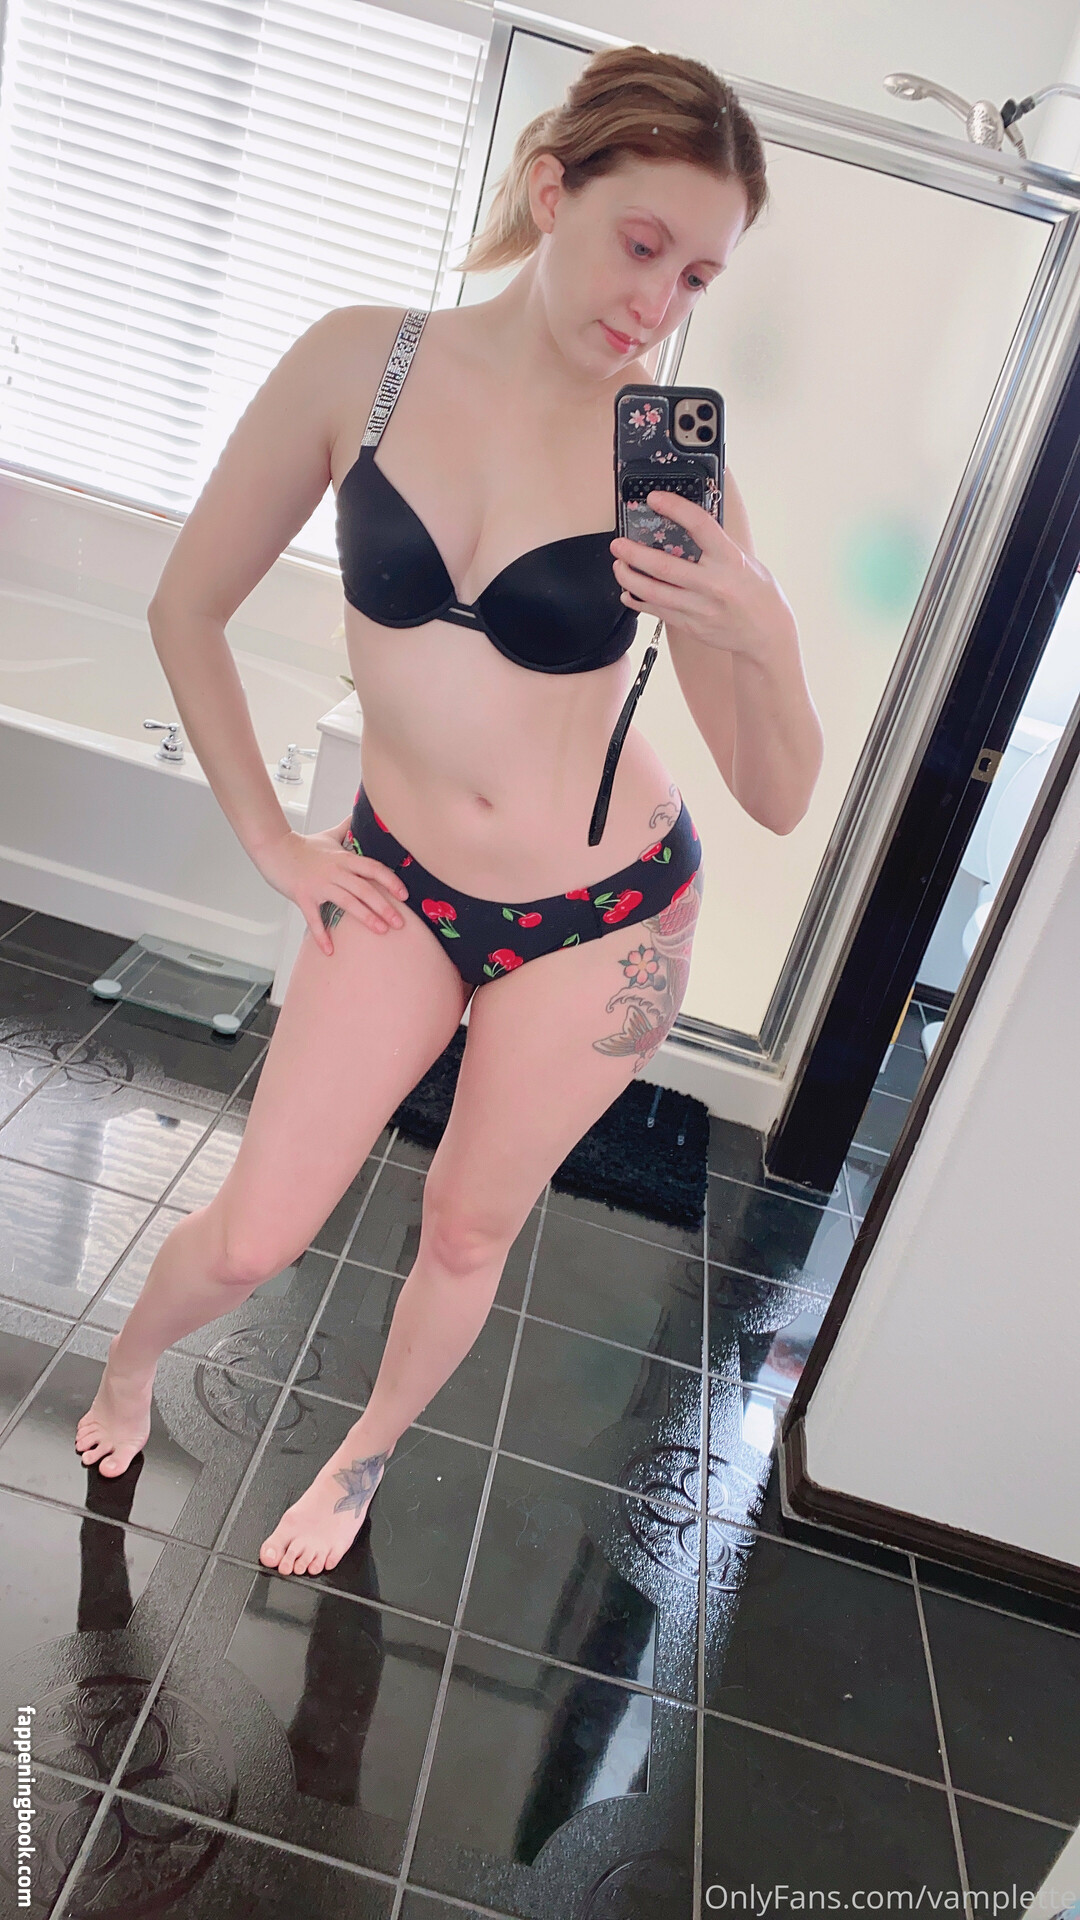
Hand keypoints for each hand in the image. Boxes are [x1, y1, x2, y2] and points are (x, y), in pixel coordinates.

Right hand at [254, 818, 409, 955]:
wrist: (274, 848)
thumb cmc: (303, 846)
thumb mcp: (329, 836)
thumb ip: (346, 828)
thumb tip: (358, 814)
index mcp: (344, 858)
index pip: (373, 868)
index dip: (390, 881)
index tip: (404, 894)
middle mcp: (335, 871)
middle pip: (365, 888)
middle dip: (385, 906)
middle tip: (399, 923)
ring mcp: (319, 884)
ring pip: (347, 902)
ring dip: (366, 917)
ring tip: (381, 930)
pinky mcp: (303, 896)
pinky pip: (314, 919)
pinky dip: (322, 935)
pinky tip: (330, 950)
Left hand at [610, 489, 796, 664]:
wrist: (768, 634)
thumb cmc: (758, 592)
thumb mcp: (745, 560)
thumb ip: (717, 546)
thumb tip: (685, 524)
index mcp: (731, 560)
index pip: (700, 526)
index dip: (675, 508)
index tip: (655, 498)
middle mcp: (714, 584)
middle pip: (665, 566)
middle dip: (635, 554)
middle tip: (618, 543)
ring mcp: (701, 609)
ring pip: (654, 592)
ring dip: (630, 578)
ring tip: (619, 566)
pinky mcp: (691, 626)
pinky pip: (657, 612)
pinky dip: (638, 600)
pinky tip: (628, 592)